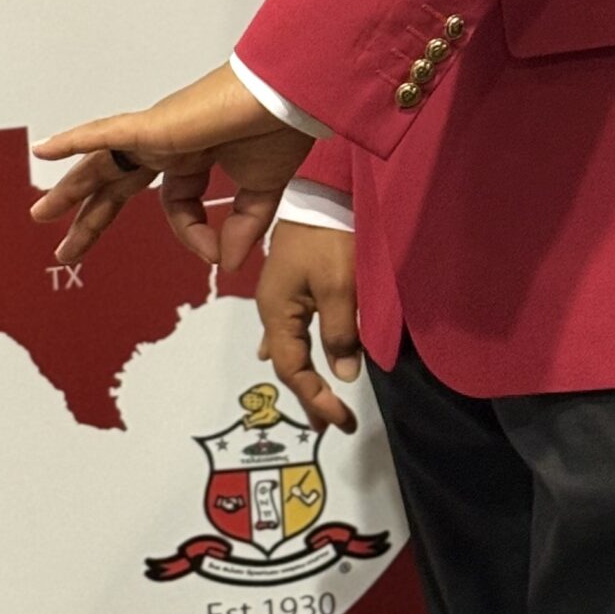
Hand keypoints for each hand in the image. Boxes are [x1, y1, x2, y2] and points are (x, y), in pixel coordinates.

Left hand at [30, 62, 312, 272]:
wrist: (286, 97)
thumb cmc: (278, 128)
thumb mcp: (260, 193)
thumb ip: (241, 228)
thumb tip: (224, 263)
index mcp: (193, 156)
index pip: (177, 205)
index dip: (193, 236)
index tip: (216, 254)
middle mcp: (168, 144)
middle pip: (118, 184)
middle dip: (91, 216)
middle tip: (65, 247)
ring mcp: (156, 133)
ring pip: (101, 164)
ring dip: (70, 189)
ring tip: (41, 213)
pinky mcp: (151, 126)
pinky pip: (103, 134)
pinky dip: (73, 141)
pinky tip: (45, 150)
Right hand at [257, 220, 361, 432]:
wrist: (324, 189)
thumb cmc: (330, 239)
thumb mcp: (340, 289)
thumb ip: (340, 335)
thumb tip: (343, 375)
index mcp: (276, 312)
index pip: (291, 369)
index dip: (316, 398)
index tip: (342, 420)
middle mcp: (271, 307)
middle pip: (286, 361)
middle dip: (308, 393)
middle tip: (331, 423)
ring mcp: (281, 294)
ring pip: (290, 345)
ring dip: (306, 374)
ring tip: (319, 401)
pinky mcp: (294, 282)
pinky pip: (294, 327)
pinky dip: (300, 349)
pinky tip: (300, 354)